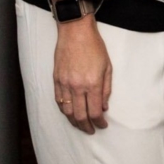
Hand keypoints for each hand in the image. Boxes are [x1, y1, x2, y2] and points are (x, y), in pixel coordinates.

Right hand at [53, 16, 111, 132]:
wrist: (75, 32)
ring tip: (81, 125)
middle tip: (91, 130)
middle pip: (80, 115)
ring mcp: (64, 84)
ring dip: (74, 121)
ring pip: (67, 111)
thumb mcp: (107, 66)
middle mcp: (77, 86)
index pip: (95, 111)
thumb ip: (106, 88)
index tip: (103, 125)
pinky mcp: (56, 80)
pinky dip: (64, 111)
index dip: (99, 122)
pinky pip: (58, 101)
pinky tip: (69, 114)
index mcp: (92, 83)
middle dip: (86, 126)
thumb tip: (104, 107)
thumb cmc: (95, 47)